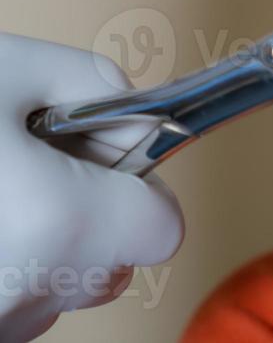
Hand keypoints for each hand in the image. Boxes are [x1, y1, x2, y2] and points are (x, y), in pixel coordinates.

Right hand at [0, 33, 183, 341]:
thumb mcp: (9, 68)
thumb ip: (96, 83)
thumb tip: (138, 109)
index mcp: (61, 222)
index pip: (163, 229)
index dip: (138, 187)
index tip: (100, 158)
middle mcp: (30, 291)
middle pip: (111, 260)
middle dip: (85, 210)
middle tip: (28, 160)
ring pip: (58, 285)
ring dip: (40, 241)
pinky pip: (13, 298)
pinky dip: (4, 264)